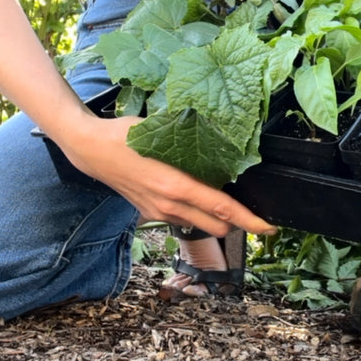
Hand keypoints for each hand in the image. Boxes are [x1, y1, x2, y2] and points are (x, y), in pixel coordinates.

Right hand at [57, 113, 275, 236]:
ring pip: (199, 224)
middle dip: (235, 220)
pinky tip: (190, 191)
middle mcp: (170, 205)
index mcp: (176, 186)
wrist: (91, 150)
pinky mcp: (150, 213)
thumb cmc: (125, 135)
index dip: (249, 220)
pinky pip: (182, 218)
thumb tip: (220, 140)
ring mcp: (159, 213)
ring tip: (216, 194)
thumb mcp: (161, 133)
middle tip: (246, 203)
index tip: (269, 227)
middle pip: (217, 226)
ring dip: (213, 216)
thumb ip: (191, 144)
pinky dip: (193, 211)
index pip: (222, 208)